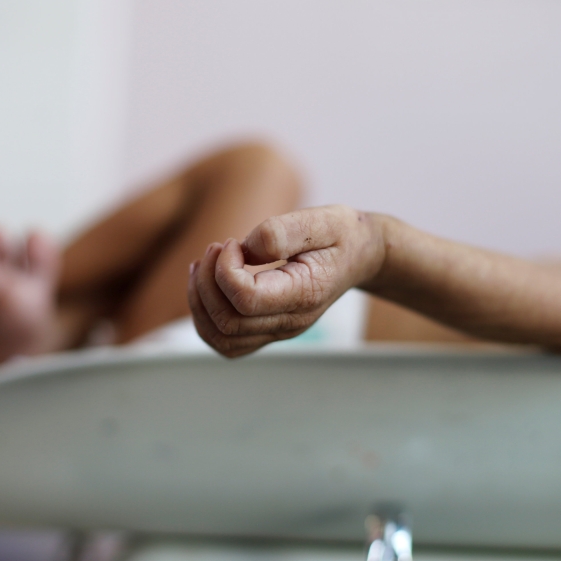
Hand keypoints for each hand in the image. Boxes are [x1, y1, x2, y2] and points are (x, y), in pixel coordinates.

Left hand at [187, 205, 383, 356]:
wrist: (359, 255)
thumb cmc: (341, 234)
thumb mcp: (321, 220)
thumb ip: (280, 232)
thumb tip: (243, 251)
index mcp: (304, 294)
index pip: (246, 299)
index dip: (225, 270)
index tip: (233, 243)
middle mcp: (290, 321)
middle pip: (227, 323)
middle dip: (207, 283)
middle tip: (216, 248)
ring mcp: (278, 331)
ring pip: (221, 338)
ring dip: (200, 302)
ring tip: (203, 265)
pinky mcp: (266, 330)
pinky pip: (225, 341)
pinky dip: (204, 316)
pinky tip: (206, 283)